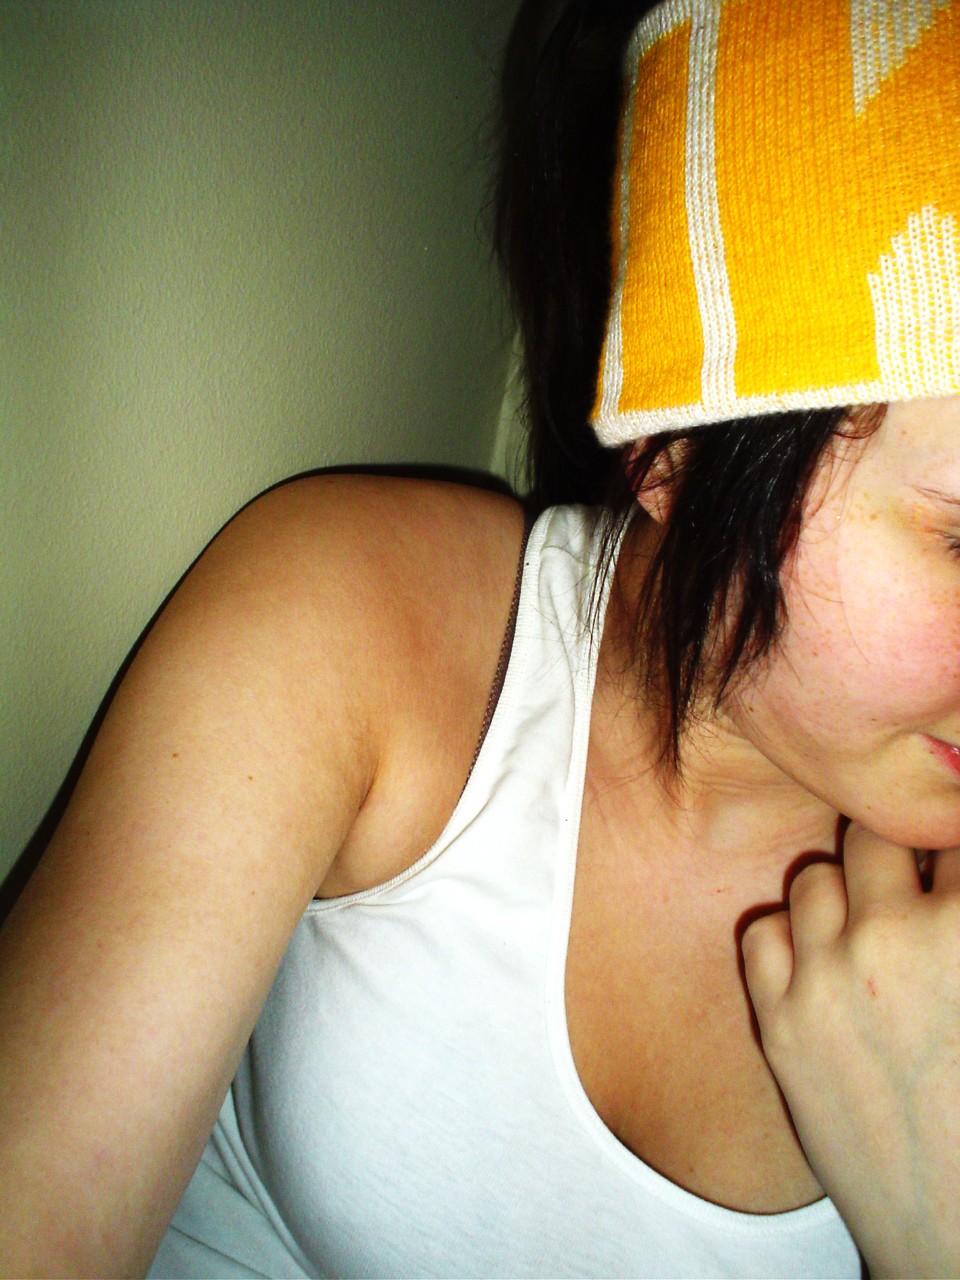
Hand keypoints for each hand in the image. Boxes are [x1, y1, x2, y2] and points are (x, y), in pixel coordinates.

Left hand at [742, 824, 959, 1278]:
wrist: (953, 1232)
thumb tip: (939, 867)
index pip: (945, 832)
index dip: (943, 850)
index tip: (940, 873)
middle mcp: (895, 941)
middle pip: (872, 836)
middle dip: (894, 856)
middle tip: (909, 892)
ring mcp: (827, 978)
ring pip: (815, 876)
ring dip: (842, 895)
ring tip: (868, 934)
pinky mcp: (778, 1020)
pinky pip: (765, 929)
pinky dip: (789, 938)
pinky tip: (821, 967)